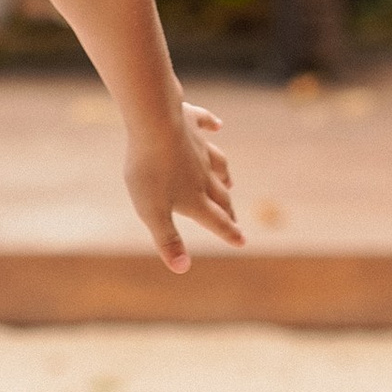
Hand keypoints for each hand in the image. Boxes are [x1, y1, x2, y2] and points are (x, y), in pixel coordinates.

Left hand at [123, 100, 244, 273]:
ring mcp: (198, 148)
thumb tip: (182, 269)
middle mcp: (202, 174)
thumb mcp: (153, 212)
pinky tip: (217, 125)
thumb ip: (168, 240)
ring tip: (229, 183)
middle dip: (227, 210)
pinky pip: (205, 124)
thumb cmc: (150, 171)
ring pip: (217, 164)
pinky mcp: (190, 122)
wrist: (155, 123)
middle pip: (219, 195)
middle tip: (235, 219)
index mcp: (194, 198)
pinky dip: (211, 125)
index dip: (229, 233)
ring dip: (224, 175)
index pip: (216, 221)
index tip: (241, 241)